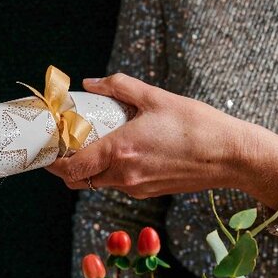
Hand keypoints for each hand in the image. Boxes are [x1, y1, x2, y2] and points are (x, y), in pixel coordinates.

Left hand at [46, 74, 277, 209]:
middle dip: (65, 166)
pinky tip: (123, 150)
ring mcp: (134, 188)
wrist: (230, 157)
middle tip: (66, 144)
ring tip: (95, 143)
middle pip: (76, 180)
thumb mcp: (156, 98)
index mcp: (120, 151)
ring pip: (96, 183)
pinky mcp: (146, 193)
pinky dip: (110, 171)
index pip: (69, 167)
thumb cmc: (197, 125)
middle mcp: (122, 175)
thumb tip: (90, 83)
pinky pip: (117, 184)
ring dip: (89, 168)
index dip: (52, 160)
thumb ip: (118, 87)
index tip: (47, 146)